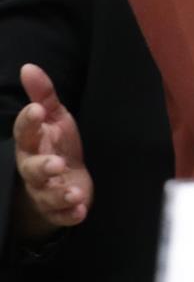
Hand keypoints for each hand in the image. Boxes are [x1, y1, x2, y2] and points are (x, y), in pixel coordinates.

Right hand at [11, 64, 91, 240]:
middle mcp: (34, 168)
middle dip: (43, 167)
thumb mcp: (53, 117)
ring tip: (75, 191)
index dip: (28, 122)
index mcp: (32, 144)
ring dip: (61, 194)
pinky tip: (81, 212)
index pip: (25, 133)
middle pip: (32, 169)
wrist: (64, 178)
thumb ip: (43, 95)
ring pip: (47, 194)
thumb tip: (28, 66)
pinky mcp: (60, 209)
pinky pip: (63, 215)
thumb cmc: (56, 143)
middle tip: (56, 162)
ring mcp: (46, 190)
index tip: (35, 110)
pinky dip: (70, 215)